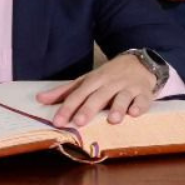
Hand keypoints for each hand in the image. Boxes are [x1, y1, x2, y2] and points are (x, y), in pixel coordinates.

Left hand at [38, 54, 158, 127]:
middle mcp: (110, 83)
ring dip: (118, 108)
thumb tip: (40, 99)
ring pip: (122, 97)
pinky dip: (139, 106)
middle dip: (89, 108)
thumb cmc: (108, 77)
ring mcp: (128, 87)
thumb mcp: (86, 80)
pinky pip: (143, 100)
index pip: (78, 94)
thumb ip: (65, 92)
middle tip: (79, 122)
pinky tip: (135, 113)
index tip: (57, 121)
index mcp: (94, 80)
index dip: (67, 107)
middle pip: (98, 96)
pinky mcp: (144, 93)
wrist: (139, 63)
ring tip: (112, 120)